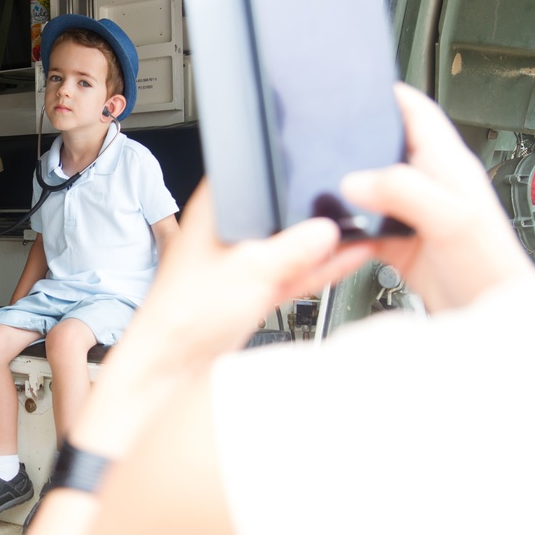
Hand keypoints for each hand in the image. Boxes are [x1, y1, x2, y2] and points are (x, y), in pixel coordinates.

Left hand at [66, 179, 370, 459]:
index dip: (287, 169)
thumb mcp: (252, 271)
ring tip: (361, 232)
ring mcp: (240, 262)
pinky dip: (316, 269)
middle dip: (310, 213)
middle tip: (351, 208)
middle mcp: (227, 231)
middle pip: (277, 211)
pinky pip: (291, 273)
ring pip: (289, 246)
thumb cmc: (185, 314)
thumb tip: (326, 230)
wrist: (173, 365)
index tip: (323, 170)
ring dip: (321, 244)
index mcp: (214, 209)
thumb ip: (294, 249)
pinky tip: (348, 258)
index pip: (254, 174)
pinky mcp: (252, 290)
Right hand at [339, 83, 534, 311]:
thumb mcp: (450, 217)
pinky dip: (343, 226)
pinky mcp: (395, 242)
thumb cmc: (487, 266)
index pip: (417, 112)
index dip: (389, 94)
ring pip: (367, 187)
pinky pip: (360, 225)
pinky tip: (331, 229)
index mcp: (447, 164)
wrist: (484, 315)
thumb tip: (353, 180)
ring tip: (319, 181)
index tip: (358, 84)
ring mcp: (410, 214)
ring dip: (344, 186)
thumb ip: (402, 190)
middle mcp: (427, 184)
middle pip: (384, 146)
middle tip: (323, 134)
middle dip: (355, 139)